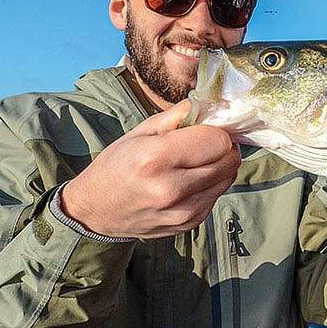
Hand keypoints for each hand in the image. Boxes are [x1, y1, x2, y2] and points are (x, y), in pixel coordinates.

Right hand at [60, 100, 240, 238]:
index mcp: (155, 158)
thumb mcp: (140, 132)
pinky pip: (217, 195)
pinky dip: (209, 184)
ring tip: (193, 163)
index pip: (218, 140)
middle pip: (229, 160)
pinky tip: (188, 181)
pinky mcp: (190, 223)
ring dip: (218, 166)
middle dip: (221, 147)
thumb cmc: (117, 166)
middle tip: (203, 144)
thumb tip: (210, 104)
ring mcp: (183, 211)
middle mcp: (172, 188)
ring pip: (228, 178)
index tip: (205, 129)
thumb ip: (178, 115)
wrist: (97, 211)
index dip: (216, 130)